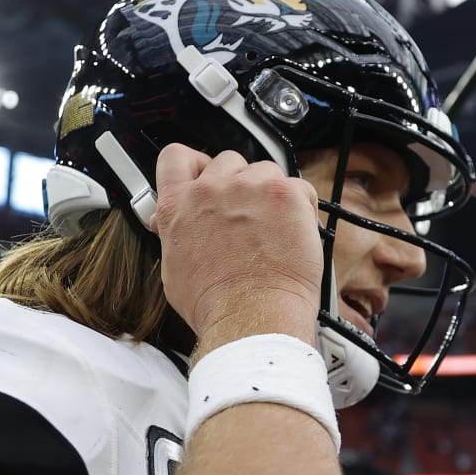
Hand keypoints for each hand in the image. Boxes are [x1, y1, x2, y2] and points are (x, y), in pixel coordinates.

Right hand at [152, 143, 324, 348]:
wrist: (252, 317)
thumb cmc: (216, 304)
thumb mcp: (174, 268)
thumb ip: (176, 233)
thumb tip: (176, 226)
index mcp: (179, 205)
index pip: (176, 157)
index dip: (195, 164)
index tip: (206, 174)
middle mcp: (212, 190)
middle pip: (228, 161)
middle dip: (239, 184)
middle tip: (250, 214)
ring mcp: (250, 188)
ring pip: (265, 171)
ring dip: (271, 194)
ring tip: (275, 229)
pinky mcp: (285, 194)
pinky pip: (299, 186)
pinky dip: (301, 206)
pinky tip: (295, 232)